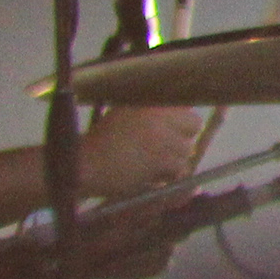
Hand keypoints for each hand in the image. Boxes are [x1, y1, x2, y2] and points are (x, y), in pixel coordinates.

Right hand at [77, 104, 201, 197]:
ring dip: (174, 159)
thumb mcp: (124, 112)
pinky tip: (150, 176)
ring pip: (187, 150)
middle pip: (193, 125)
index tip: (172, 129)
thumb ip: (150, 110)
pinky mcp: (164, 162)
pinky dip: (168, 176)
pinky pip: (180, 170)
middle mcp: (162, 117)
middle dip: (183, 137)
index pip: (186, 105)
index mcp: (151, 102)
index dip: (181, 120)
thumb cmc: (100, 140)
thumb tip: (176, 114)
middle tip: (166, 147)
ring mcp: (165, 139)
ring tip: (151, 164)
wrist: (86, 165)